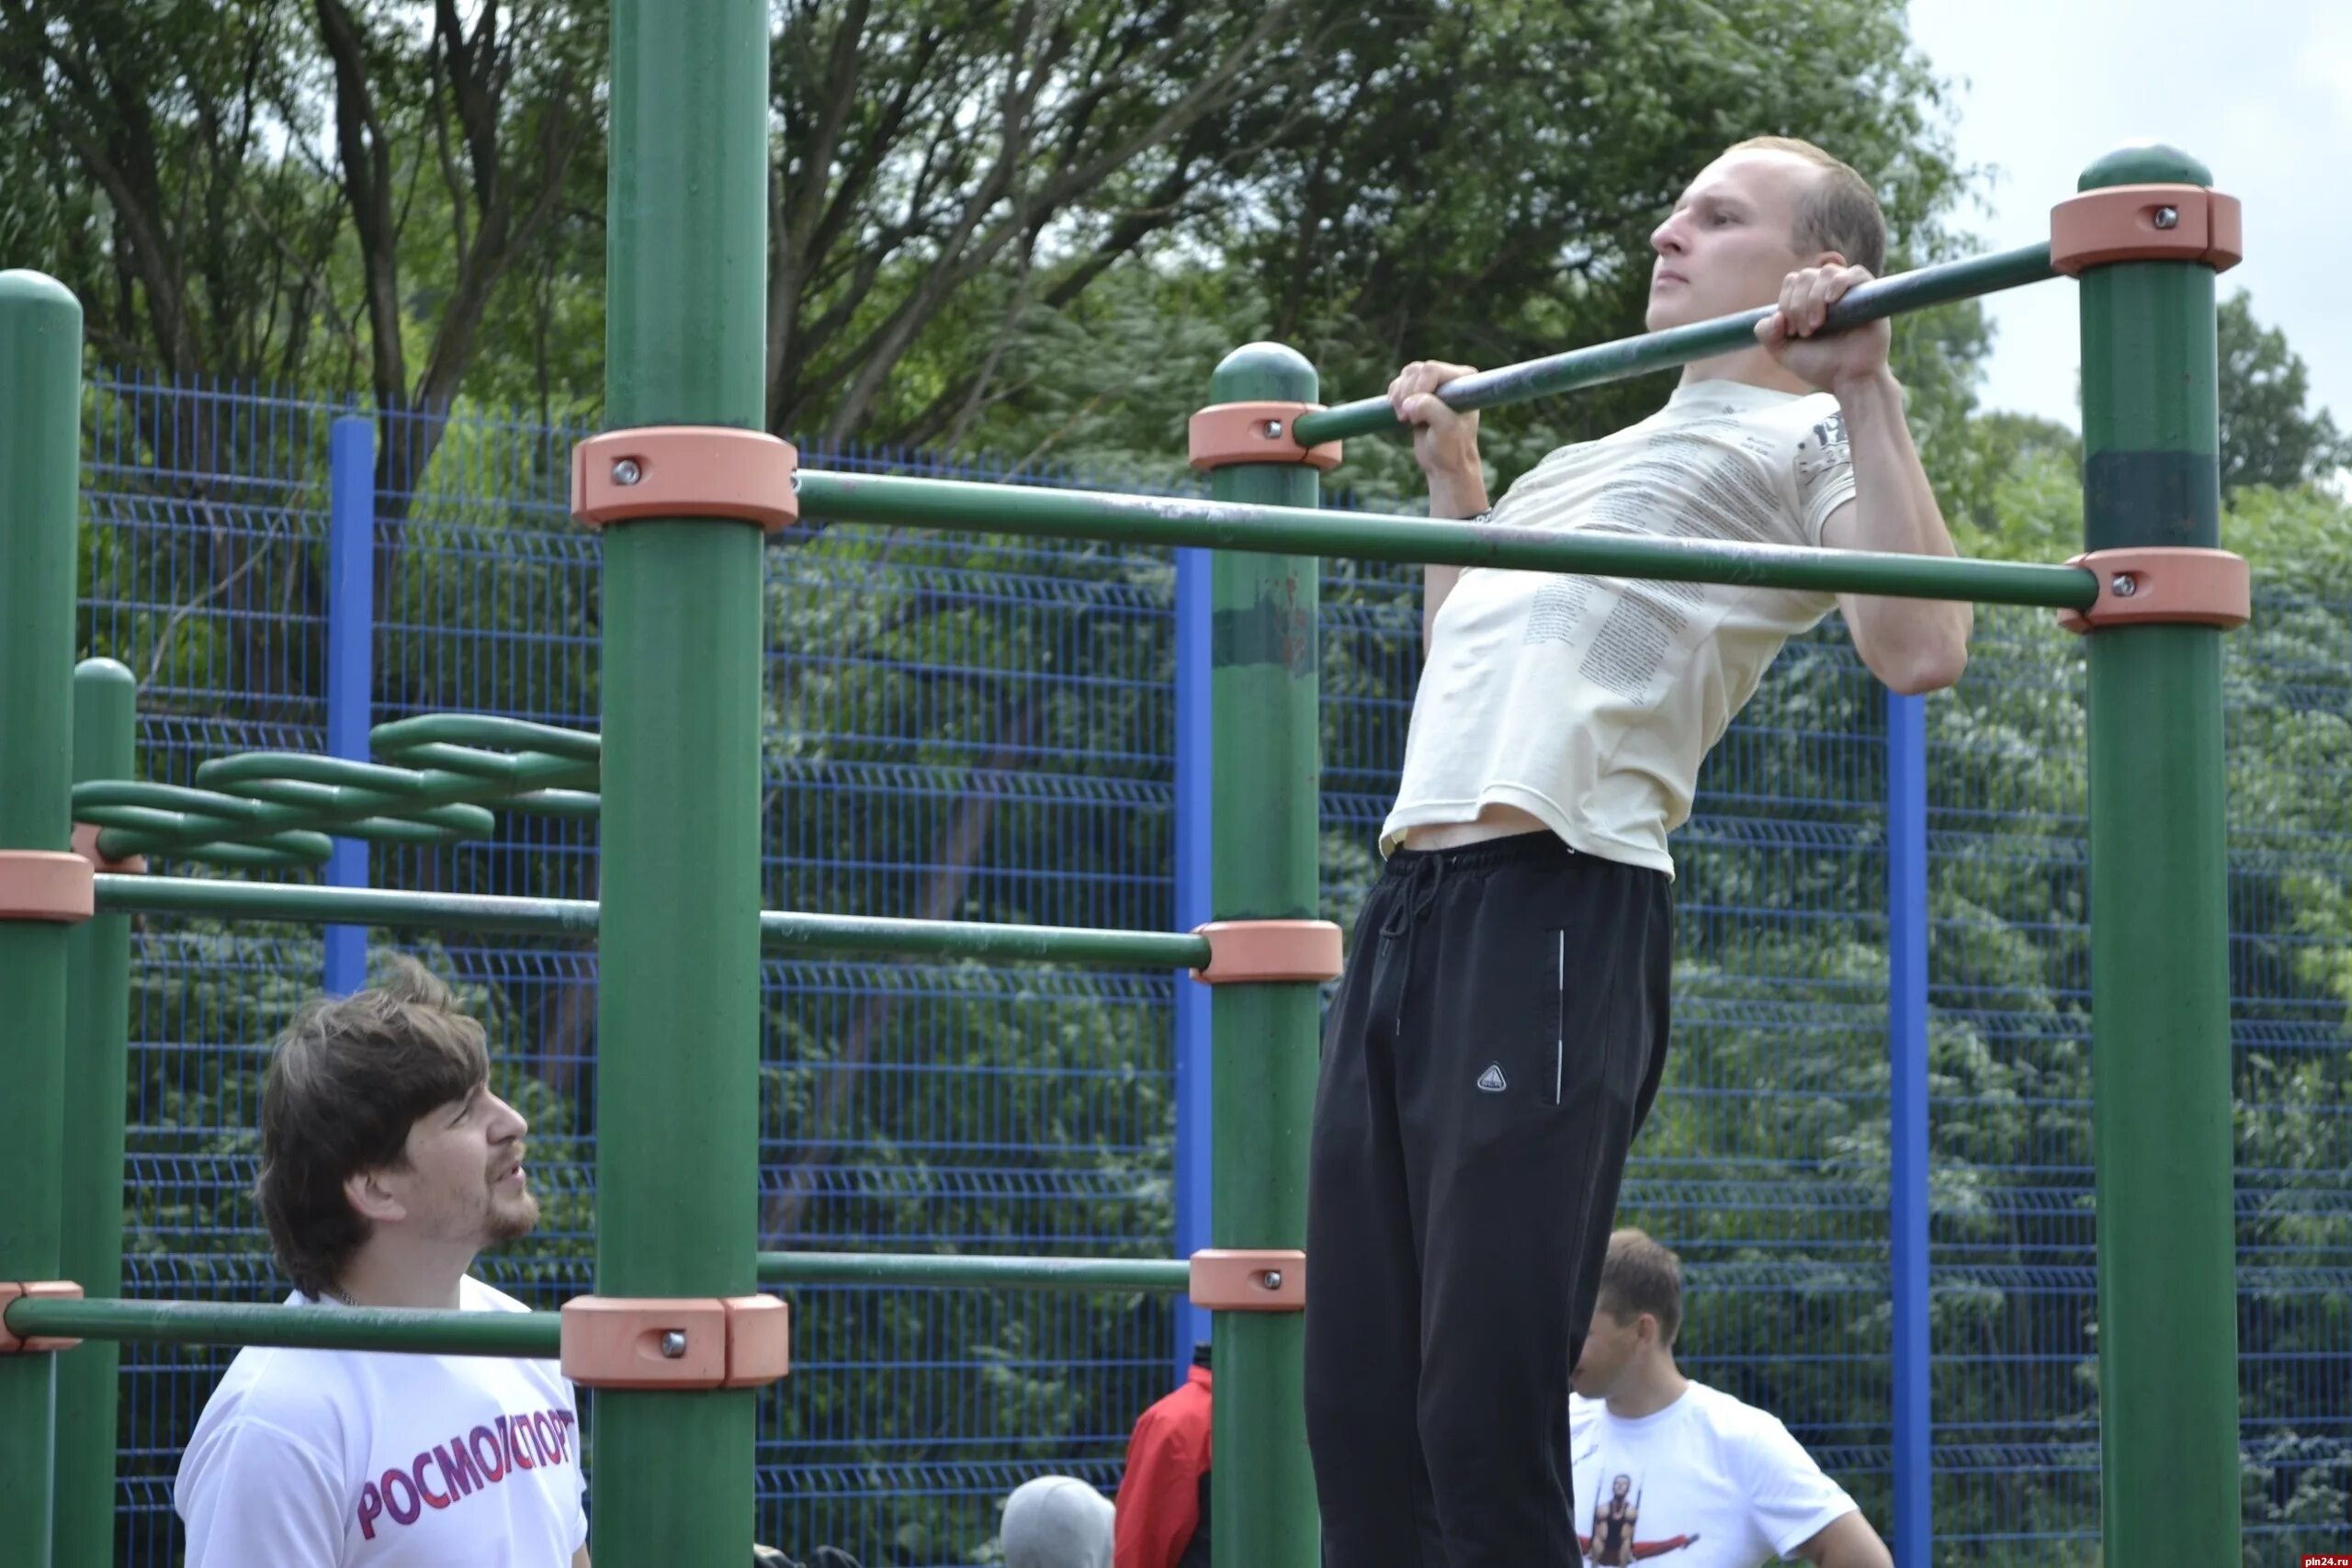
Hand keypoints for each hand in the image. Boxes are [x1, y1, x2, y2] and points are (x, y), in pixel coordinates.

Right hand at [1386, 360, 1481, 481]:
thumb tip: (1408, 402)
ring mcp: (1434, 383)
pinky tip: (1400, 414)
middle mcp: (1450, 377)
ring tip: (1405, 418)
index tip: (1418, 416)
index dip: (1418, 389)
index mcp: (1463, 379)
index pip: (1432, 369)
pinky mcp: (1419, 393)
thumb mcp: (1446, 429)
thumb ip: (1430, 409)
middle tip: (1409, 420)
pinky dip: (1393, 397)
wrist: (1445, 464)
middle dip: (1407, 395)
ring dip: (1399, 397)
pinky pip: (1398, 383)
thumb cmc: (1452, 447)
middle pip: (1415, 370)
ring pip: (1406, 374)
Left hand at [1755, 264, 1888, 393]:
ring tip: (1817, 325)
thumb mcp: (1784, 353)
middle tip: (1805, 332)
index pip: (1793, 281)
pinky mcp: (1869, 295)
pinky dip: (1839, 283)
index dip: (1786, 302)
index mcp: (1809, 301)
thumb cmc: (1821, 366)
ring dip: (1814, 298)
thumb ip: (1767, 335)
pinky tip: (1830, 300)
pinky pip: (1855, 273)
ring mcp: (1849, 292)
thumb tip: (1775, 316)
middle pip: (1806, 275)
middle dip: (1798, 304)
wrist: (1849, 379)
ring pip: (1827, 272)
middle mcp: (1828, 293)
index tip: (1792, 332)